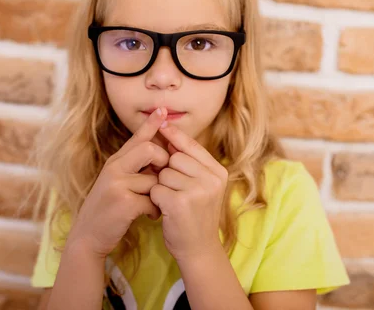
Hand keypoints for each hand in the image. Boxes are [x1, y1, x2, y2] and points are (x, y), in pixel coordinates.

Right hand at [67, 108, 168, 257]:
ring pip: (154, 177)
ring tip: (156, 204)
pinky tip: (151, 216)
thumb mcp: (117, 183)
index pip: (137, 137)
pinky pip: (153, 199)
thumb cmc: (109, 209)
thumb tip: (160, 153)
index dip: (151, 123)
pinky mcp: (123, 202)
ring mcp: (117, 184)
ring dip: (160, 192)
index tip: (163, 110)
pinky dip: (156, 210)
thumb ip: (134, 168)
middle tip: (162, 178)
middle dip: (163, 162)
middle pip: (149, 149)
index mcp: (115, 161)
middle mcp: (114, 168)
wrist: (88, 236)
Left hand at [149, 123, 228, 261]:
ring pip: (163, 173)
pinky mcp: (180, 203)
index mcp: (218, 172)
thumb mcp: (203, 186)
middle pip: (174, 158)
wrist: (198, 249)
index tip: (161, 124)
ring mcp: (197, 191)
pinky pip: (156, 188)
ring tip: (172, 201)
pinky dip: (155, 199)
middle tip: (173, 189)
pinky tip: (165, 210)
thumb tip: (167, 132)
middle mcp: (211, 179)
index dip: (174, 135)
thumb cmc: (195, 215)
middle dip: (167, 171)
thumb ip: (191, 163)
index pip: (192, 146)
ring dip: (161, 186)